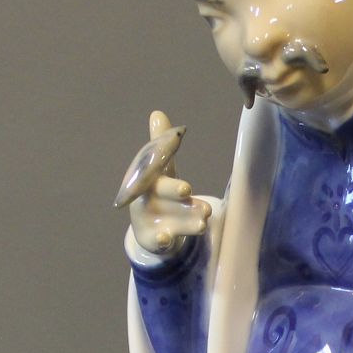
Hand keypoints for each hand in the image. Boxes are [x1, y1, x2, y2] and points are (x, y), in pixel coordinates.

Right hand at [126, 111, 211, 254]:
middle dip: (176, 192)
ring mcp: (150, 219)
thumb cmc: (159, 193)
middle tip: (189, 190)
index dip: (166, 162)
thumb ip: (162, 146)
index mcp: (151, 177)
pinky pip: (159, 240)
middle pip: (162, 192)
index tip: (181, 164)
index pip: (159, 167)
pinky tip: (167, 239)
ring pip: (170, 218)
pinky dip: (162, 239)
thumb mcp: (162, 170)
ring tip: (204, 219)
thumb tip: (157, 113)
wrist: (148, 227)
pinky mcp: (153, 238)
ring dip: (186, 219)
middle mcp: (148, 197)